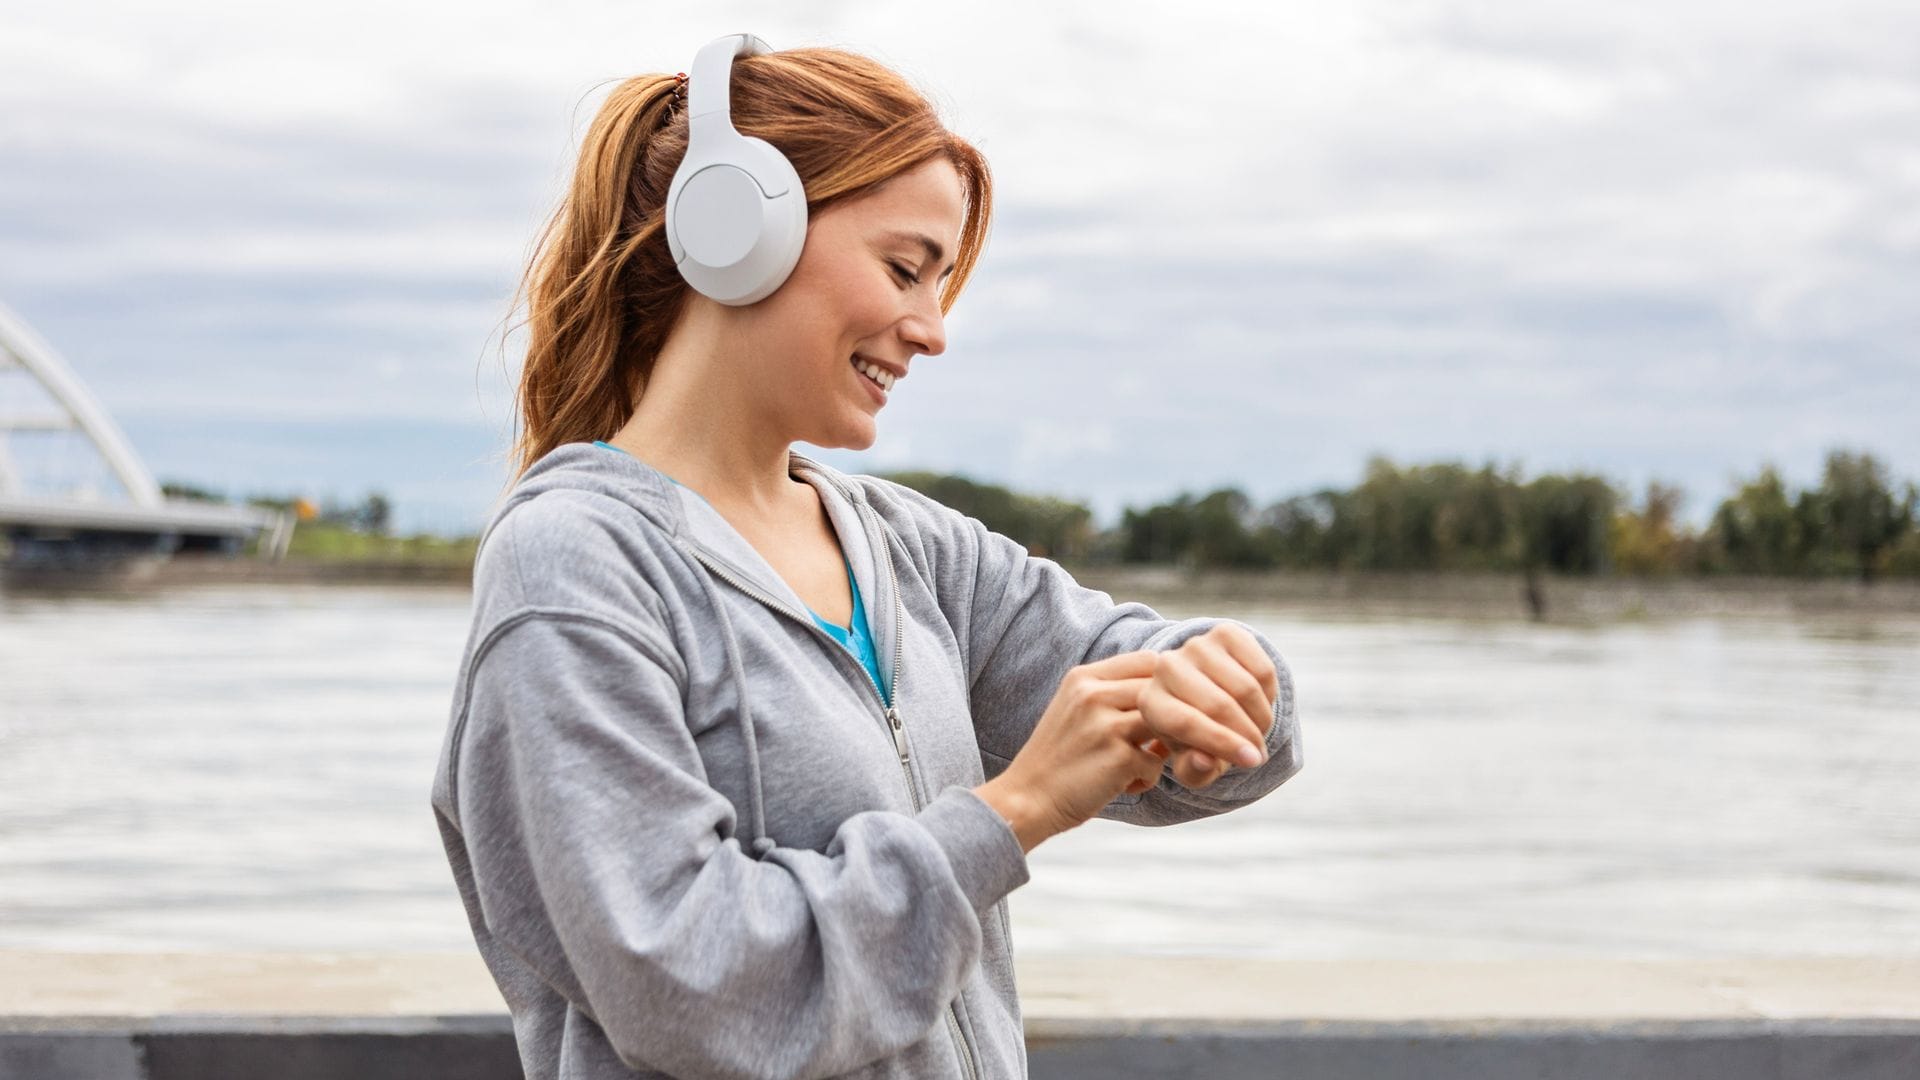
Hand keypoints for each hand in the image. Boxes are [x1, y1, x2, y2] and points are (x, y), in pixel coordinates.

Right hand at [980, 650, 1174, 849]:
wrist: (1026, 800)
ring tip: (1140, 762)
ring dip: (1162, 747)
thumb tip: (1166, 692)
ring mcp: (1106, 726)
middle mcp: (1093, 695)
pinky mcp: (1119, 758)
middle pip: (1161, 691)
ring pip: (1166, 724)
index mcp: (1083, 677)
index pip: (1147, 660)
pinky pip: (1156, 762)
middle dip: (1168, 717)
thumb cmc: (1057, 758)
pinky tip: (1123, 785)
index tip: (1160, 709)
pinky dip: (1146, 778)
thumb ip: (1110, 693)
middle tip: (1156, 742)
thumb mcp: (1073, 709)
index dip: (1163, 685)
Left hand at [1137, 623, 1278, 789]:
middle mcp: (1166, 667)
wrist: (1211, 696)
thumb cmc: (1198, 739)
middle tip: (1258, 753)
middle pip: (1219, 705)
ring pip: (1245, 688)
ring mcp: (1196, 646)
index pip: (1186, 723)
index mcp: (1150, 702)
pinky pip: (1262, 670)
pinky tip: (1260, 705)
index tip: (1253, 761)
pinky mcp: (1225, 633)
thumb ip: (1195, 770)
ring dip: (1262, 718)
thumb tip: (1205, 761)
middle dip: (1248, 735)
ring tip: (1259, 731)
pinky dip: (1270, 695)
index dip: (1223, 744)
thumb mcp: (1193, 764)